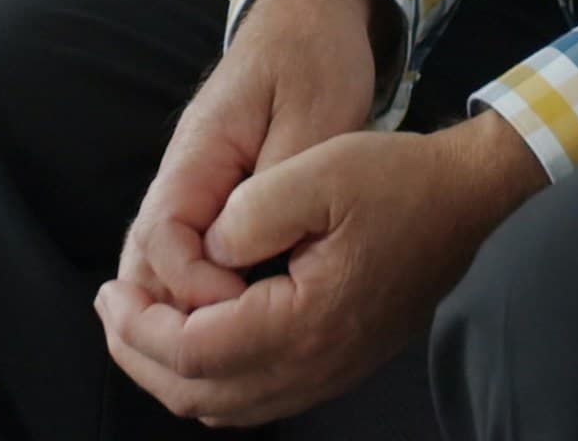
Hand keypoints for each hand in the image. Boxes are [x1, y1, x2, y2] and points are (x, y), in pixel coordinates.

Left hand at [96, 115, 545, 426]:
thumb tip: (204, 251)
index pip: (194, 350)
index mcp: (305, 321)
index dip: (139, 327)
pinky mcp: (337, 367)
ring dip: (171, 372)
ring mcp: (330, 374)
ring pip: (226, 407)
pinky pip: (257, 400)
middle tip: (112, 309)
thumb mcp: (317, 169)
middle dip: (141, 356)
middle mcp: (316, 365)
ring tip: (140, 322)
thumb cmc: (396, 180)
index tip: (111, 289)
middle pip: (200, 394)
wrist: (466, 201)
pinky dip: (210, 378)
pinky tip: (194, 333)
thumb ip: (247, 212)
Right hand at [109, 0, 385, 330]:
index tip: (247, 305)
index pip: (163, 239)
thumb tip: (243, 252)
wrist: (310, 20)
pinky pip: (189, 263)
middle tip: (221, 363)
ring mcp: (194, 191)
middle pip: (144, 266)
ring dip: (180, 319)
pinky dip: (199, 303)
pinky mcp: (215, 202)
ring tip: (222, 365)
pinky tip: (234, 335)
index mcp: (197, 154)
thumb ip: (279, 185)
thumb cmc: (314, 60)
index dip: (195, 289)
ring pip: (159, 270)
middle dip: (170, 322)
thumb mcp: (315, 114)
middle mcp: (182, 177)